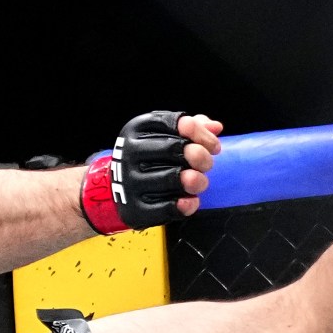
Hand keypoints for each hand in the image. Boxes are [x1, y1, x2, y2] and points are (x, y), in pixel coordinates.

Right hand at [83, 111, 225, 232]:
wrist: (117, 189)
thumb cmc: (149, 158)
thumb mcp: (163, 136)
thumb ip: (191, 128)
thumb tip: (215, 127)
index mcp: (136, 130)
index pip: (173, 123)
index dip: (199, 133)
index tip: (213, 146)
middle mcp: (129, 153)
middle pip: (173, 149)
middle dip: (200, 156)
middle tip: (208, 164)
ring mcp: (130, 182)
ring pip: (172, 178)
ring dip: (196, 180)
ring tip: (201, 182)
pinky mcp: (136, 209)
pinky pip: (166, 207)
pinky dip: (186, 205)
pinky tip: (192, 201)